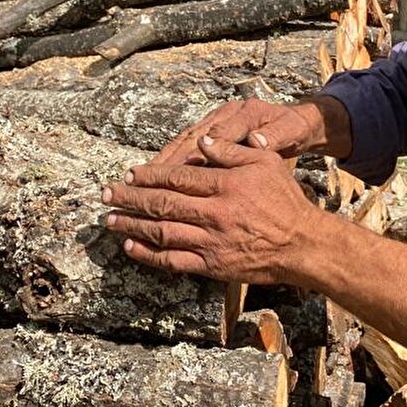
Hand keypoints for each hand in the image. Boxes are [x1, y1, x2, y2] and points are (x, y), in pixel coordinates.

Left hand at [102, 134, 328, 283]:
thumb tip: (200, 141)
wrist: (302, 244)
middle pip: (161, 204)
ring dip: (131, 225)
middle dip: (129, 198)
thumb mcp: (264, 162)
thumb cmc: (285, 200)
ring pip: (161, 233)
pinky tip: (130, 247)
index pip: (177, 177)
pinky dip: (148, 255)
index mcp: (224, 186)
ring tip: (109, 220)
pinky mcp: (212, 266)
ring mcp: (211, 242)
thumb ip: (229, 151)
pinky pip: (173, 261)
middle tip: (105, 194)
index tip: (129, 172)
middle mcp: (213, 213)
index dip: (149, 174)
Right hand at [150, 96, 351, 166]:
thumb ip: (276, 135)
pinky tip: (158, 179)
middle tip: (147, 178)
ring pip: (184, 141)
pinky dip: (172, 162)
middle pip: (191, 136)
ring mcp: (215, 120)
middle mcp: (224, 113)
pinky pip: (186, 146)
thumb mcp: (290, 131)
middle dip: (169, 158)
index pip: (217, 133)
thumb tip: (258, 140)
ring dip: (164, 161)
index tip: (182, 170)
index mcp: (244, 112)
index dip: (198, 152)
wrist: (295, 122)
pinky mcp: (211, 131)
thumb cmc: (293, 129)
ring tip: (144, 180)